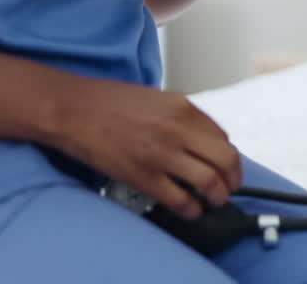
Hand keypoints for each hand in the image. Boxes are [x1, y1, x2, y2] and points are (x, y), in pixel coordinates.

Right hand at [42, 76, 241, 219]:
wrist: (73, 110)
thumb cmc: (109, 102)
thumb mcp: (156, 98)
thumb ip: (181, 116)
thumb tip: (201, 138)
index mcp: (182, 107)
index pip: (223, 137)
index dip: (228, 156)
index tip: (225, 165)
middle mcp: (177, 130)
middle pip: (226, 159)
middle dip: (233, 178)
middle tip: (229, 187)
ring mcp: (161, 154)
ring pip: (209, 182)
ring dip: (217, 196)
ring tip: (214, 201)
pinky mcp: (143, 176)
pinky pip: (179, 200)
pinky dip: (191, 210)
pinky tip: (190, 210)